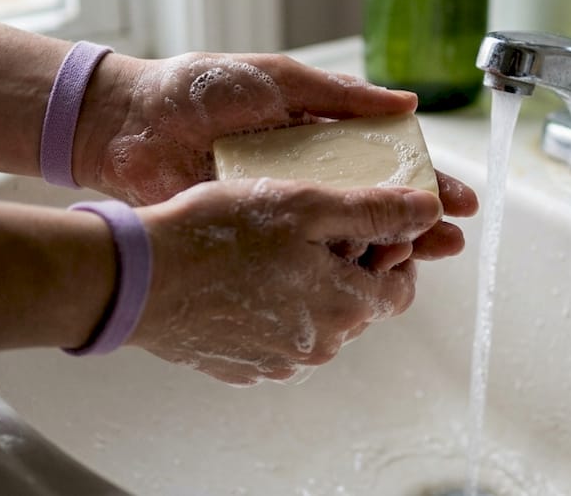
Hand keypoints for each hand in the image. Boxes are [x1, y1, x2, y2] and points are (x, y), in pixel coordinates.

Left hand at [74, 51, 479, 240]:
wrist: (130, 122)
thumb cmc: (200, 88)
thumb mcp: (278, 80)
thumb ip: (340, 96)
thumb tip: (408, 104)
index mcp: (320, 134)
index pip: (386, 162)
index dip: (425, 182)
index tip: (459, 202)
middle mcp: (307, 173)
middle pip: (375, 204)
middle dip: (416, 224)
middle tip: (449, 243)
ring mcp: (281, 206)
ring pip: (343, 236)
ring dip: (384, 250)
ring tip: (419, 262)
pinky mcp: (252, 232)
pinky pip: (299, 254)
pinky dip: (330, 268)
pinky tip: (358, 279)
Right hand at [131, 178, 443, 385]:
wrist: (140, 278)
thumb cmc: (219, 234)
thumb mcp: (306, 205)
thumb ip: (375, 209)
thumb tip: (430, 212)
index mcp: (346, 308)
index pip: (400, 289)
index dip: (392, 252)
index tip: (364, 224)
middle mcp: (319, 347)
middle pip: (357, 304)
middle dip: (348, 265)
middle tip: (310, 225)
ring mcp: (277, 362)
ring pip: (315, 318)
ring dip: (308, 284)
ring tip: (270, 245)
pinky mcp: (241, 365)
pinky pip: (275, 333)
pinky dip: (271, 304)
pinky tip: (242, 272)